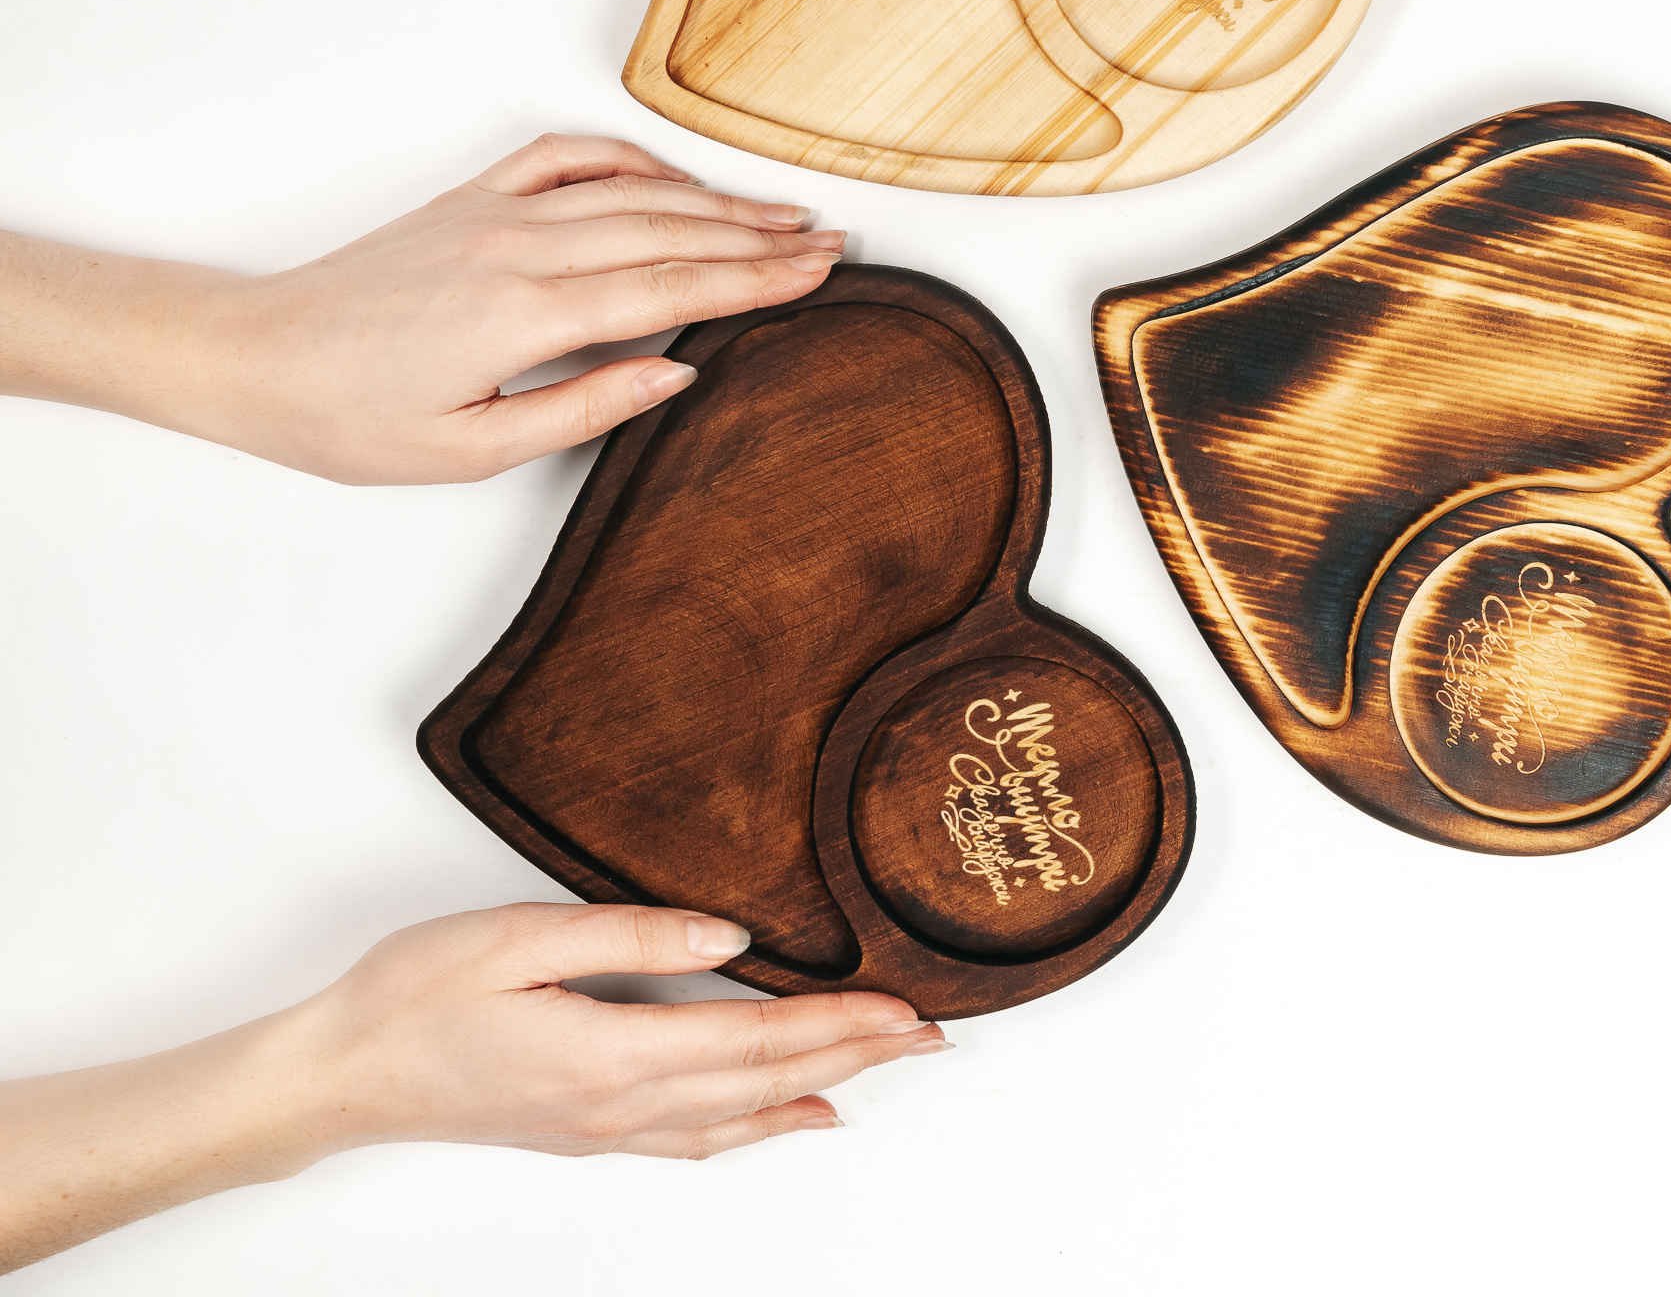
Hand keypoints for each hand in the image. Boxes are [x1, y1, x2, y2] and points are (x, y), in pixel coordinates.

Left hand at [0, 134, 845, 482]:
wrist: (255, 356)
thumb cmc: (350, 417)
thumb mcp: (472, 450)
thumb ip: (584, 407)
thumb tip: (677, 371)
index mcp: (527, 314)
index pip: (675, 287)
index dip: (758, 278)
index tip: (822, 270)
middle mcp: (520, 248)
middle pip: (671, 231)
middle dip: (758, 235)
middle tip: (829, 238)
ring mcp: (495, 213)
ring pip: (631, 194)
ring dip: (713, 199)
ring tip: (778, 210)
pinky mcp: (470, 199)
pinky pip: (566, 159)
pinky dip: (629, 160)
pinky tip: (671, 175)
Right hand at [0, 903, 949, 1270]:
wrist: (337, 1073)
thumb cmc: (416, 994)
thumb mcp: (520, 937)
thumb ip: (633, 935)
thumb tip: (732, 936)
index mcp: (612, 1052)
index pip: (758, 1038)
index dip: (841, 1023)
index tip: (907, 1009)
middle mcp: (622, 1105)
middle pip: (766, 1080)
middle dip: (857, 1054)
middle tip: (931, 1037)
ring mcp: (605, 1129)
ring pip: (742, 1113)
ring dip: (822, 1086)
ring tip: (887, 1069)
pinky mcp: (586, 1130)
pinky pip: (698, 1136)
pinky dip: (761, 1127)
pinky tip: (795, 1120)